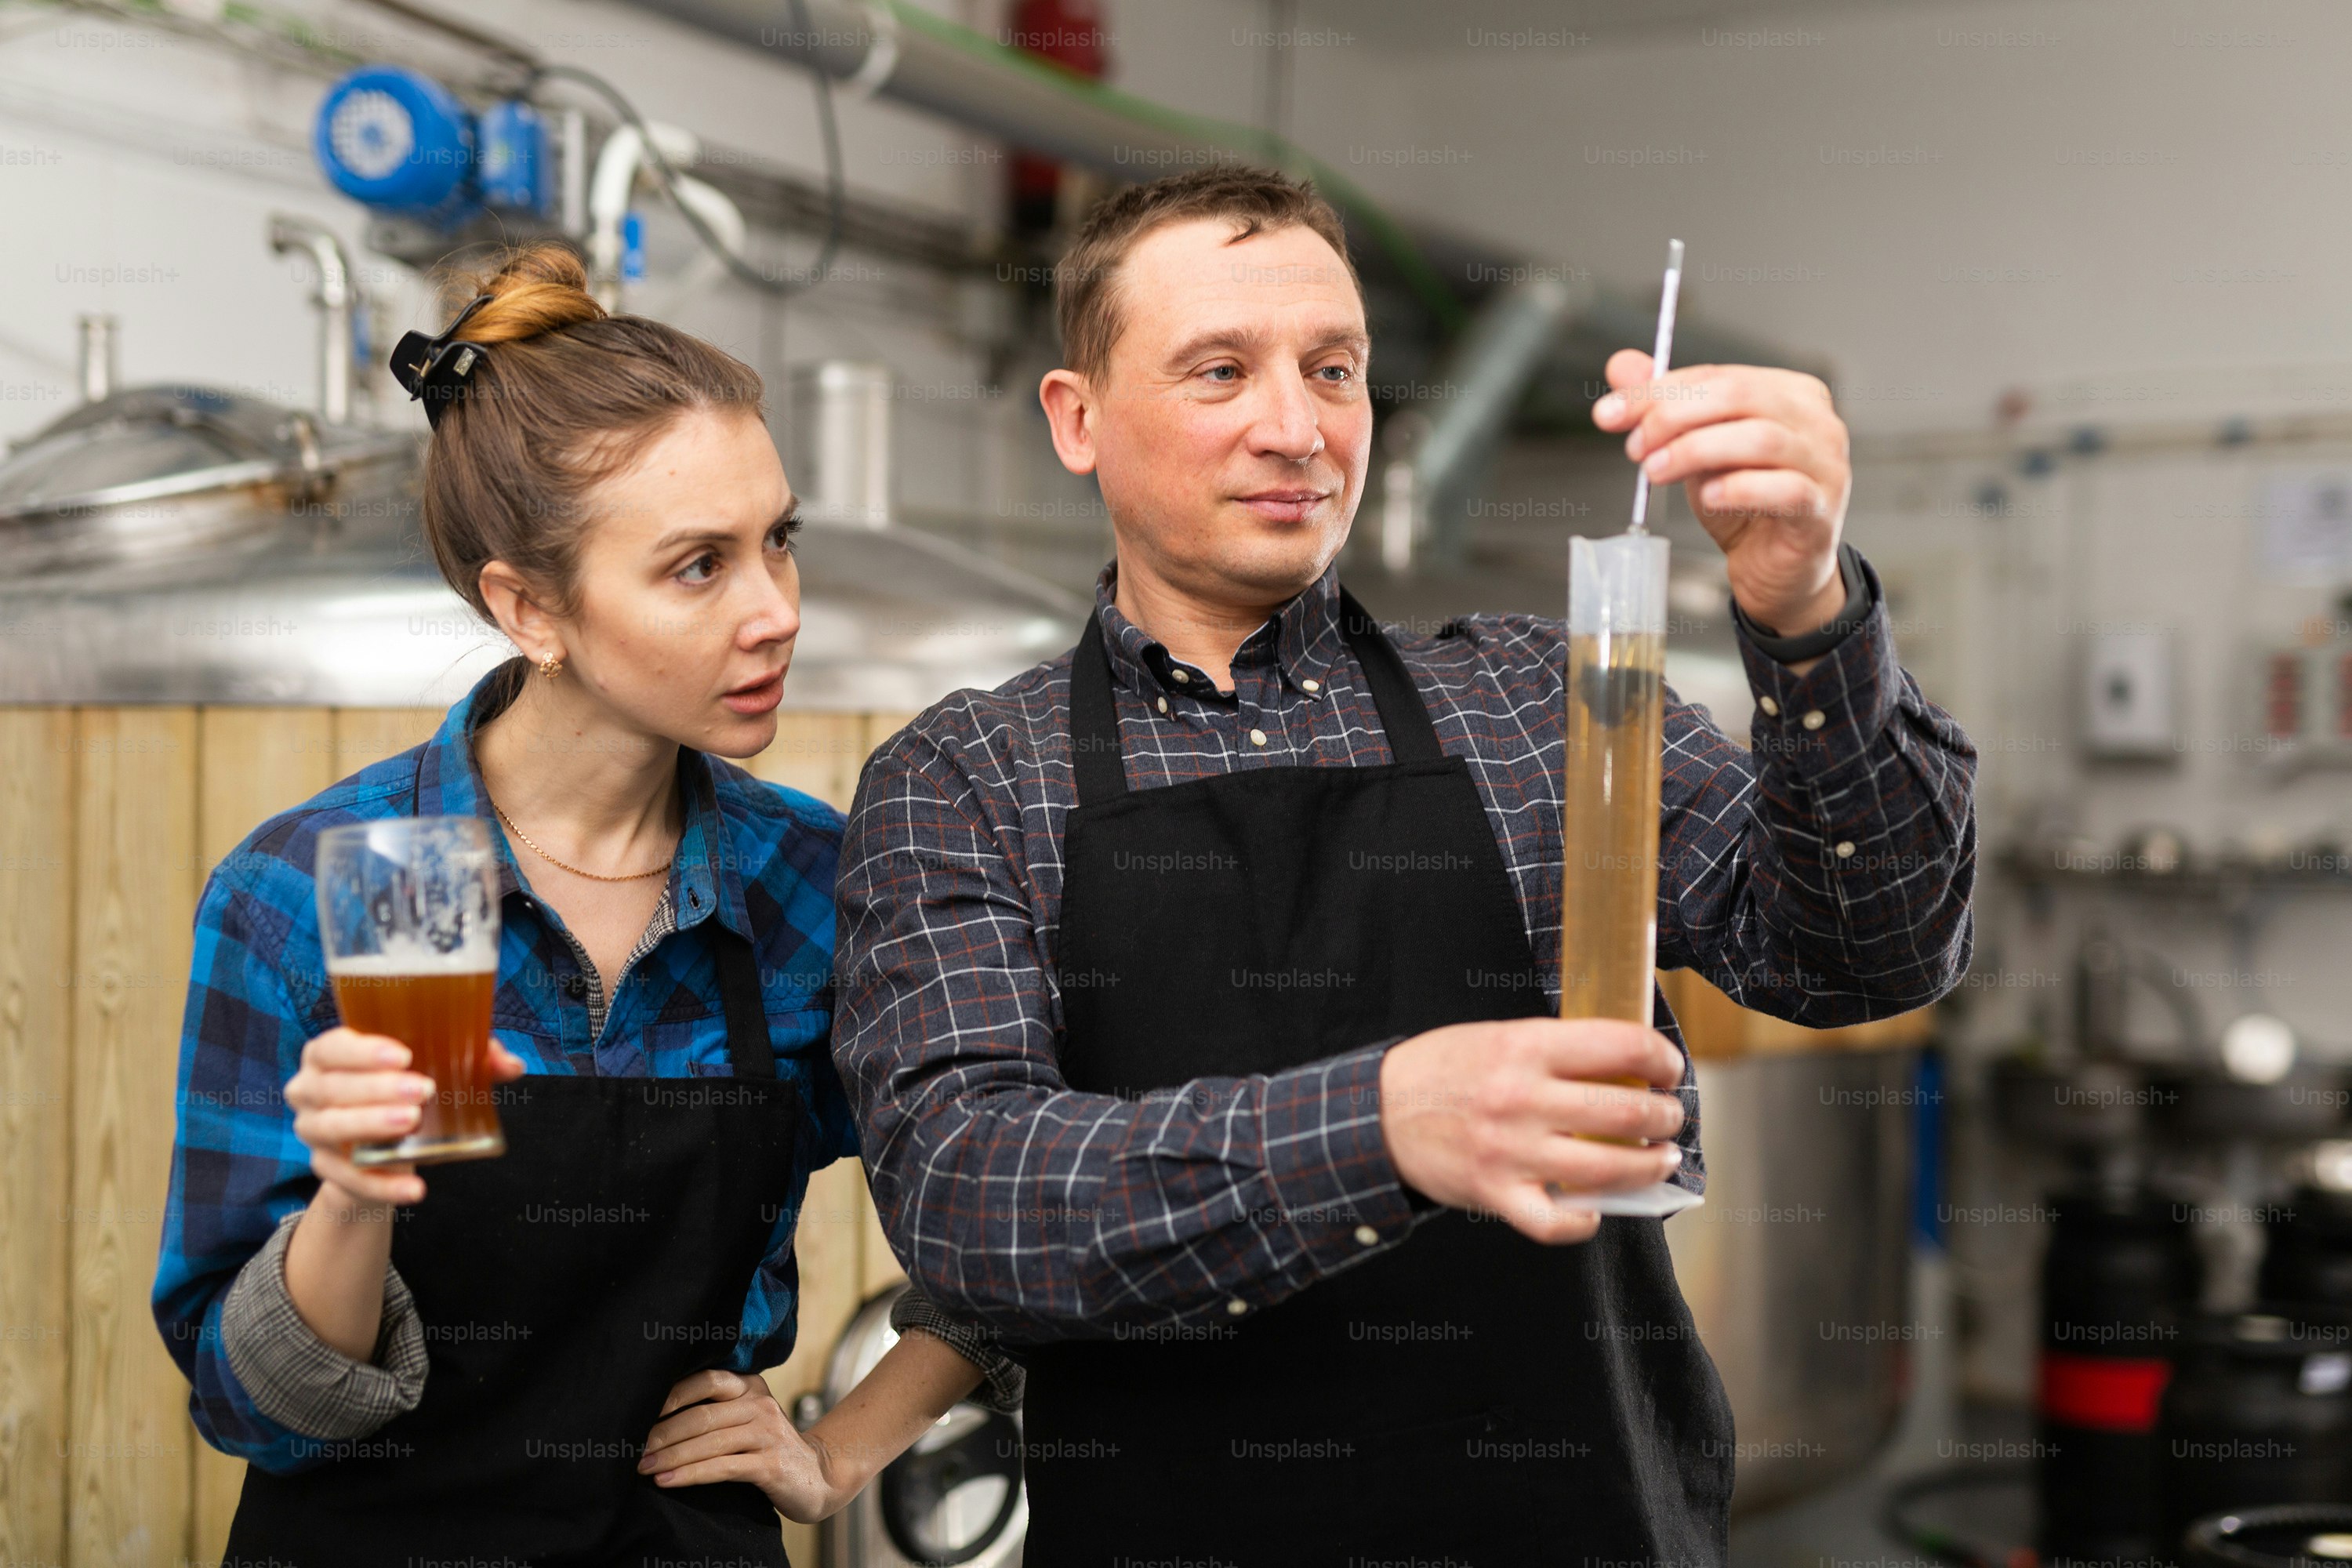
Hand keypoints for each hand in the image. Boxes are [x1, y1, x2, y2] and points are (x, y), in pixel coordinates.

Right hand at [283, 1027, 526, 1205]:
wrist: (380, 1151)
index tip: (404, 1055)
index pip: (331, 1047)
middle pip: (332, 1087)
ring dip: (371, 1124)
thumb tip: (511, 1065)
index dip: (361, 1050)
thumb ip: (473, 1060)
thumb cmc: (404, 1091)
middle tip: (423, 1090)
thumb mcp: (436, 1070)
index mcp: (329, 1056)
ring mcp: (313, 1131)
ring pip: (331, 1127)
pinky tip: (414, 1188)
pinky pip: (348, 1180)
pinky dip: (382, 1185)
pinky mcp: (326, 1169)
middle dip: (376, 1088)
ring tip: (412, 1122)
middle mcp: (310, 1091)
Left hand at [641, 1369, 840, 1522]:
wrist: (817, 1476)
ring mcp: (768, 1434)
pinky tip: (667, 1481)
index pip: (707, 1380)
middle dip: (661, 1433)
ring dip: (670, 1457)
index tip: (639, 1410)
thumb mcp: (746, 1419)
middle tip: (630, 1448)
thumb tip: (653, 1419)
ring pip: (709, 1442)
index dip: (672, 1394)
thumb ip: (714, 1412)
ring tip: (642, 1467)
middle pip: (702, 1415)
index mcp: (750, 1387)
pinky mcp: (771, 1464)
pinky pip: (723, 1467)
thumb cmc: (767, 1448)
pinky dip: (690, 1475)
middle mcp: (760, 1404)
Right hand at [1377, 1017, 1687, 1243]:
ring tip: (1660, 1159)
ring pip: (1607, 1169)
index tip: (1669, 1068)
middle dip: (1665, 1116)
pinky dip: (1586, 1221)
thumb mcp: (1498, 1036)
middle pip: (1624, 1111)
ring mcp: (1509, 1151)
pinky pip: (1557, 1222)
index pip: (1620, 1045)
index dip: (1661, 1058)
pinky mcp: (1495, 1194)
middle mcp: (1520, 1098)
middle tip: (1670, 1116)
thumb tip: (1625, 1066)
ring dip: (1649, 1165)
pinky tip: (1596, 1209)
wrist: (1376, 1114)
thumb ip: (1556, 1050)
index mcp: (1523, 1046)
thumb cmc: (1441, 1071)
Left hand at [1592, 351, 1851, 639]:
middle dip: (1674, 416)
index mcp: (1787, 393)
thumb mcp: (1697, 449)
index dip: (1658, 391)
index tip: (1609, 414)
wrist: (1776, 569)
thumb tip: (1621, 366)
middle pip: (1739, 396)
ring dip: (1696, 450)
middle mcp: (1815, 420)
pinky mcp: (1820, 509)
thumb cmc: (1744, 505)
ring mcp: (1825, 464)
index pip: (1717, 376)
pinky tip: (1708, 497)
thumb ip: (1665, 407)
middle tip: (1636, 446)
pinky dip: (1739, 489)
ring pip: (1761, 438)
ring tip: (1657, 470)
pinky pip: (1784, 489)